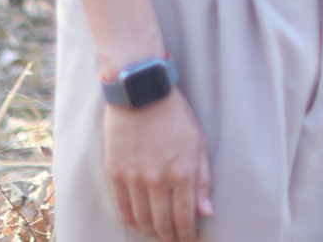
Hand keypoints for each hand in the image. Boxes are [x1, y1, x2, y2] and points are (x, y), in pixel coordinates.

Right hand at [103, 93, 212, 241]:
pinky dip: (132, 221)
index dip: (188, 234)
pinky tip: (139, 223)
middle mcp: (156, 179)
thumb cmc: (176, 117)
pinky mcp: (115, 174)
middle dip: (170, 236)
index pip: (185, 217)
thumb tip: (207, 211)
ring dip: (151, 231)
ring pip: (141, 219)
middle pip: (162, 223)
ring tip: (159, 233)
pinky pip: (122, 208)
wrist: (141, 96)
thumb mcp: (199, 144)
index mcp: (181, 172)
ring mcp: (133, 178)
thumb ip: (202, 180)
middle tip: (176, 239)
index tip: (190, 239)